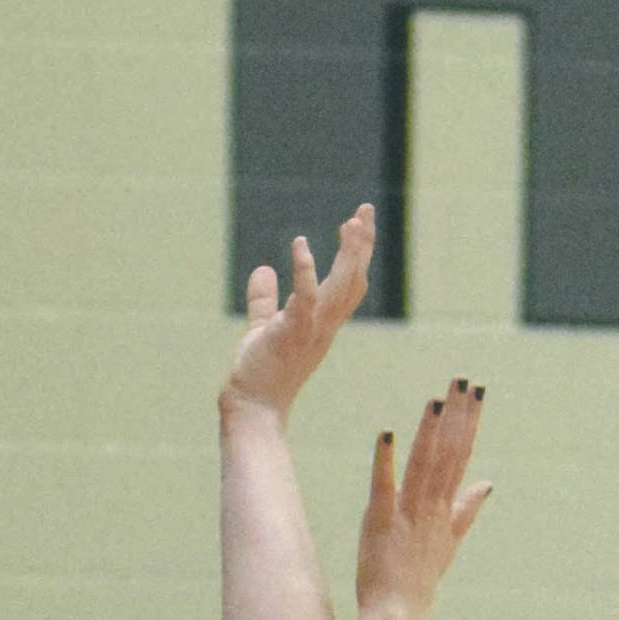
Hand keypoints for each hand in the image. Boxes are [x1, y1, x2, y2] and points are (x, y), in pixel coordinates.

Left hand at [225, 205, 374, 419]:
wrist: (253, 409)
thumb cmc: (260, 374)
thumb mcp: (264, 327)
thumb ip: (264, 299)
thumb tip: (263, 269)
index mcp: (323, 324)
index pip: (348, 284)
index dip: (356, 254)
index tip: (356, 224)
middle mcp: (325, 326)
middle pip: (354, 280)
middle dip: (362, 245)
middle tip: (366, 210)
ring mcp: (312, 330)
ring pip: (341, 287)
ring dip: (349, 253)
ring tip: (353, 222)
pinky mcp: (291, 333)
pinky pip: (305, 298)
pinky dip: (304, 270)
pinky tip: (300, 244)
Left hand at [356, 379, 489, 612]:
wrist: (400, 612)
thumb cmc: (420, 576)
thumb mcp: (449, 540)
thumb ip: (467, 509)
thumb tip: (488, 483)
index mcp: (445, 506)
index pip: (461, 455)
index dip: (469, 422)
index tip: (477, 391)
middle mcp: (431, 506)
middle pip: (448, 454)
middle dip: (457, 416)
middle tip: (464, 380)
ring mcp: (408, 513)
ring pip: (422, 466)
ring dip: (429, 432)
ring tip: (436, 399)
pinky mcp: (381, 522)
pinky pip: (384, 487)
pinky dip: (385, 461)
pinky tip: (385, 435)